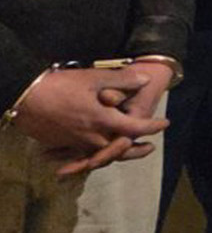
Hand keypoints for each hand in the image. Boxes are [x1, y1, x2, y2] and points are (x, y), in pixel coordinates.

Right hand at [11, 68, 167, 174]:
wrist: (26, 96)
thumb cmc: (62, 85)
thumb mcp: (95, 77)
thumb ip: (123, 80)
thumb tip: (146, 80)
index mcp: (103, 120)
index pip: (134, 128)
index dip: (152, 127)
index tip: (165, 124)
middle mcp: (91, 137)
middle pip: (119, 149)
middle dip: (135, 150)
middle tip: (149, 148)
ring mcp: (75, 142)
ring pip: (101, 153)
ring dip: (116, 153)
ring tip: (127, 149)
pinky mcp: (62, 144)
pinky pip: (82, 154)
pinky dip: (93, 155)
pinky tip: (97, 151)